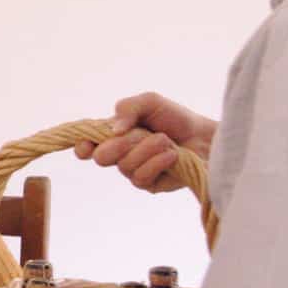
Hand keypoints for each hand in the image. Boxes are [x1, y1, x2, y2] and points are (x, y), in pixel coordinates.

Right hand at [74, 93, 217, 193]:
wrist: (205, 137)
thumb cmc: (176, 118)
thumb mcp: (150, 102)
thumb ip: (127, 108)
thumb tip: (113, 130)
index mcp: (114, 135)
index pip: (87, 145)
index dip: (82, 146)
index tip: (86, 145)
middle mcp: (120, 155)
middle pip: (101, 158)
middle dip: (118, 145)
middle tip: (136, 135)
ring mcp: (134, 171)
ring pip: (125, 166)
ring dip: (148, 149)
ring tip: (166, 141)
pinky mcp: (149, 185)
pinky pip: (142, 177)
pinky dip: (158, 162)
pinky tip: (172, 155)